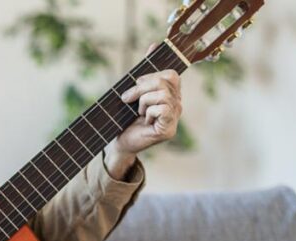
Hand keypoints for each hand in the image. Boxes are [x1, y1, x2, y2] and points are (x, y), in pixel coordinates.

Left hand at [105, 47, 182, 176]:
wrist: (118, 141)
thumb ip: (146, 70)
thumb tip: (154, 45)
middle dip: (142, 88)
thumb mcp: (135, 91)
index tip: (135, 85)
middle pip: (166, 82)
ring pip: (163, 95)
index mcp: (171, 94)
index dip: (151, 76)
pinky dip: (149, 113)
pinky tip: (144, 121)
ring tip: (138, 112)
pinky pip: (163, 109)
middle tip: (127, 99)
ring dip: (143, 102)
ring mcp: (175, 118)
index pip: (171, 75)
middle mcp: (177, 105)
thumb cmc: (126, 117)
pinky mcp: (169, 130)